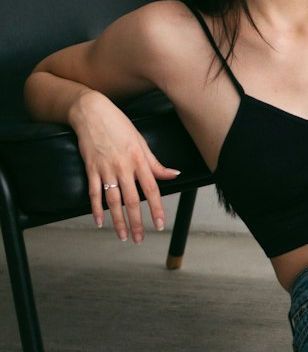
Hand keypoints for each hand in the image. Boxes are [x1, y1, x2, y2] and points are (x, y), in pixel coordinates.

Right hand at [70, 89, 180, 242]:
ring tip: (123, 236)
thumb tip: (173, 175)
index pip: (152, 190)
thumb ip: (155, 163)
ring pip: (113, 201)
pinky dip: (95, 209)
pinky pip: (93, 193)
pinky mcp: (91, 168)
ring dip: (118, 221)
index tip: (159, 224)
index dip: (156, 209)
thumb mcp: (141, 142)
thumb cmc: (119, 125)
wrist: (92, 112)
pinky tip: (99, 222)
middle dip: (137, 222)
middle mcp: (124, 167)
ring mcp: (106, 169)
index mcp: (139, 160)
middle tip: (139, 239)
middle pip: (132, 200)